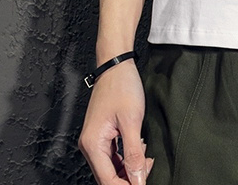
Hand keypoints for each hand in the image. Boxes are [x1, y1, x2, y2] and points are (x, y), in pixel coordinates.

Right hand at [78, 60, 154, 183]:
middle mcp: (90, 146)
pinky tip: (139, 150)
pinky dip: (126, 157)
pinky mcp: (101, 135)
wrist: (116, 65)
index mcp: (93, 144)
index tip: (143, 183)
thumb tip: (137, 179)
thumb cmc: (122, 87)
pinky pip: (113, 156)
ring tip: (146, 158)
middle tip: (147, 168)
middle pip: (108, 177)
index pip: (108, 180)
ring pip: (111, 167)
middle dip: (129, 177)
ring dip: (129, 167)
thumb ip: (134, 153)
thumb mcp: (132, 121)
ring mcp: (94, 141)